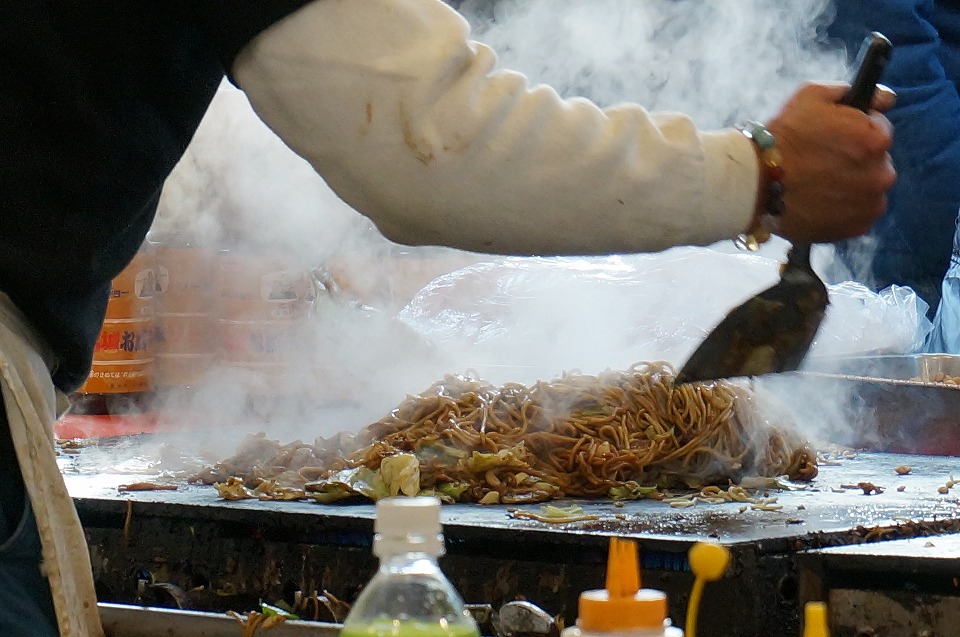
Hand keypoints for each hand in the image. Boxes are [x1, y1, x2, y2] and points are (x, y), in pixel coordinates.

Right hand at [764, 82, 895, 243]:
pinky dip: (844, 209)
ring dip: (852, 185)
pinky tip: (821, 202)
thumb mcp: (812, 95)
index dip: (855, 130)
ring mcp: (870, 204)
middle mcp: (881, 174)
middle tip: (821, 162)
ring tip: (819, 184)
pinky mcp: (856, 228)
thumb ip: (851, 93)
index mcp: (876, 139)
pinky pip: (859, 214)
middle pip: (876, 162)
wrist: (756, 183)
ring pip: (869, 189)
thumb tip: (885, 98)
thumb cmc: (782, 137)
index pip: (879, 129)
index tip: (832, 138)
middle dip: (856, 160)